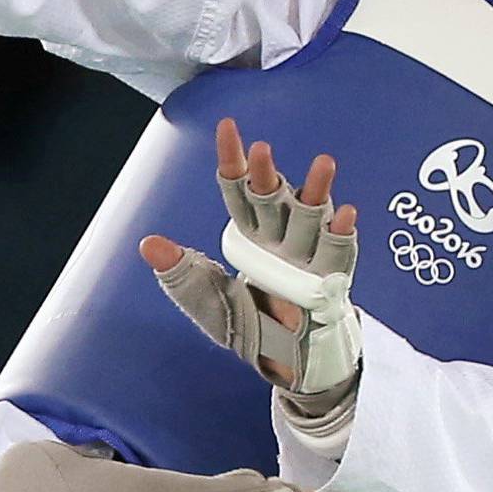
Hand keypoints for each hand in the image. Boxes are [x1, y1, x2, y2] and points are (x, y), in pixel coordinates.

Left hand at [141, 119, 359, 400]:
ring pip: (311, 217)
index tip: (228, 127)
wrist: (285, 364)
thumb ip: (179, 271)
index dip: (234, 160)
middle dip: (268, 175)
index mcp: (250, 236)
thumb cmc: (249, 326)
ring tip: (323, 163)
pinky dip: (341, 235)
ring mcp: (307, 257)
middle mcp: (280, 239)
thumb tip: (147, 244)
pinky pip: (338, 254)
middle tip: (263, 150)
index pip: (239, 190)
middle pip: (273, 199)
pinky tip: (345, 215)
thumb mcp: (205, 299)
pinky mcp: (330, 282)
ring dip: (316, 191)